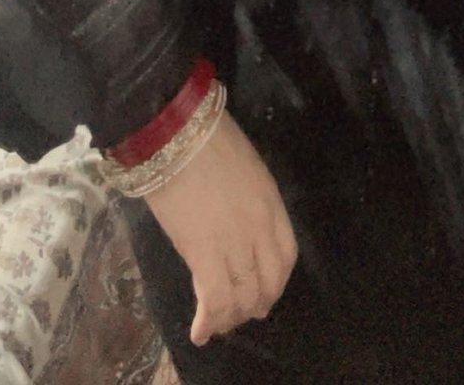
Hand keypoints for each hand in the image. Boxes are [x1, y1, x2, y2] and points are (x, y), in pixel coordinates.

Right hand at [145, 108, 298, 345]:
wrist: (177, 133)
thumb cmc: (208, 139)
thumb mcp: (245, 168)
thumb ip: (248, 199)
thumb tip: (235, 221)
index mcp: (272, 204)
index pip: (286, 257)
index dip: (275, 281)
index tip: (263, 291)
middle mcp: (260, 230)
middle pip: (266, 283)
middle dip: (255, 304)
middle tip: (240, 314)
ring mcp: (235, 243)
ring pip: (242, 297)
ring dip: (231, 317)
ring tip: (217, 324)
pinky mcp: (203, 253)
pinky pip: (215, 299)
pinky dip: (209, 321)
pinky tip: (200, 331)